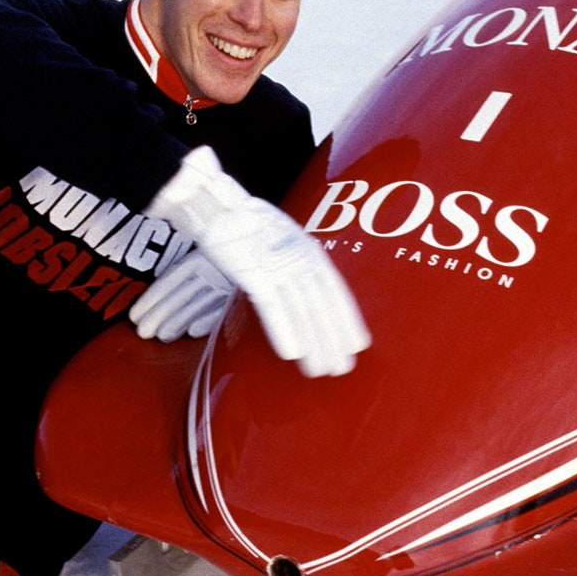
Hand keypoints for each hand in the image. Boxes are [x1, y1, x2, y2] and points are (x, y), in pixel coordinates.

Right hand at [147, 146, 369, 375]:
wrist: (217, 206)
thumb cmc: (247, 227)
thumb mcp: (282, 243)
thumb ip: (297, 266)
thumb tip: (310, 294)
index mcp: (310, 251)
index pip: (336, 291)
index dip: (348, 319)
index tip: (358, 345)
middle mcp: (300, 259)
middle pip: (322, 306)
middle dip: (333, 340)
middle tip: (343, 368)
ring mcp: (278, 265)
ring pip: (301, 310)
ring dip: (312, 343)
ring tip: (319, 370)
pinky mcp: (254, 271)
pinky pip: (272, 306)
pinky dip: (283, 330)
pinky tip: (292, 353)